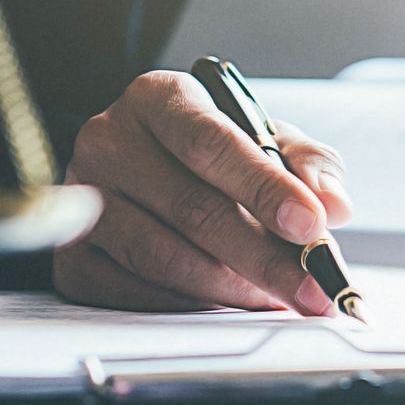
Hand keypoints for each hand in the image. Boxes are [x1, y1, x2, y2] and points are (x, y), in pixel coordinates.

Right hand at [53, 71, 353, 313]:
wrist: (138, 169)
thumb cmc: (206, 153)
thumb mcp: (262, 137)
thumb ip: (306, 163)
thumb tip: (333, 203)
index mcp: (158, 99)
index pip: (210, 143)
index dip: (264, 188)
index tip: (311, 225)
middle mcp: (108, 141)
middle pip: (190, 208)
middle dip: (263, 257)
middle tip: (312, 288)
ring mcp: (81, 201)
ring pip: (162, 256)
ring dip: (229, 288)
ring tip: (274, 298)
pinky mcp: (70, 257)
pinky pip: (133, 293)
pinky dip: (187, 306)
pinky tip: (224, 305)